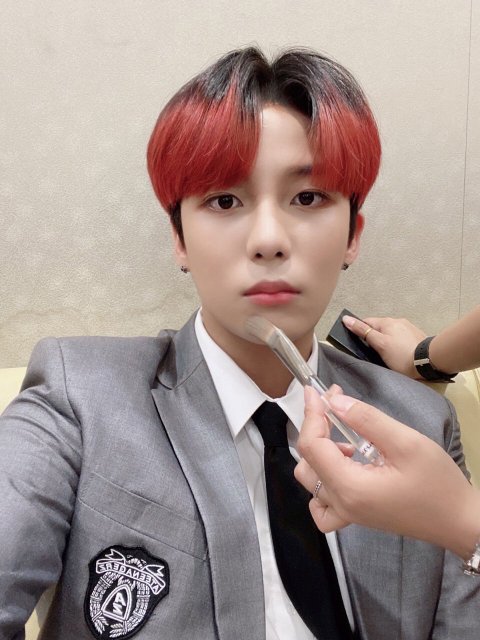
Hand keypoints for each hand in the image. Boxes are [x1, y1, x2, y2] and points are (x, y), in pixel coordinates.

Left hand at [294, 387, 479, 557]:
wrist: (458, 520)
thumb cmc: (437, 482)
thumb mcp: (406, 443)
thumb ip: (367, 420)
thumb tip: (335, 402)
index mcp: (349, 486)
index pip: (312, 446)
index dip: (311, 414)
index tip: (316, 390)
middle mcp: (341, 503)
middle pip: (307, 461)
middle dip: (315, 426)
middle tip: (336, 403)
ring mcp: (346, 513)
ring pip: (310, 481)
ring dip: (318, 453)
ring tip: (345, 437)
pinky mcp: (355, 515)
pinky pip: (322, 504)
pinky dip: (321, 482)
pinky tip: (342, 466)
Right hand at [342, 315, 425, 377]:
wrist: (429, 361)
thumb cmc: (401, 355)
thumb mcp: (379, 344)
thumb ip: (363, 331)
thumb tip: (346, 319)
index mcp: (387, 322)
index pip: (366, 322)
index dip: (359, 331)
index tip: (357, 343)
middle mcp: (398, 321)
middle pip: (379, 327)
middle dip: (374, 336)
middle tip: (373, 352)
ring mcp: (408, 327)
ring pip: (390, 331)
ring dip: (386, 339)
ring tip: (387, 353)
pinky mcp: (416, 335)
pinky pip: (401, 336)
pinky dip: (396, 342)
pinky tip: (399, 352)